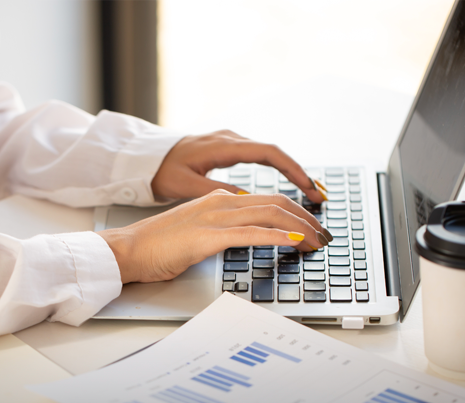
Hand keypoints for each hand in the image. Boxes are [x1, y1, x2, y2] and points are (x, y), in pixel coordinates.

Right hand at [97, 190, 330, 283]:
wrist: (128, 249)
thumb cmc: (160, 246)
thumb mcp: (199, 231)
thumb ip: (223, 230)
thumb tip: (246, 237)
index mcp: (219, 200)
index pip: (268, 201)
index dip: (295, 213)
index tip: (311, 228)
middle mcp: (221, 203)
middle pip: (276, 204)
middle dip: (306, 219)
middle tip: (324, 235)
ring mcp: (214, 217)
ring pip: (269, 214)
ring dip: (300, 228)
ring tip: (317, 241)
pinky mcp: (207, 237)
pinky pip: (249, 233)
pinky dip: (276, 236)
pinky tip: (293, 241)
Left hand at [151, 130, 325, 203]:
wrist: (146, 158)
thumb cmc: (162, 171)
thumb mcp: (185, 185)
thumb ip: (217, 192)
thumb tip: (249, 201)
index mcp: (223, 146)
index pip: (269, 154)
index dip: (293, 170)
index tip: (309, 189)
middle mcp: (232, 140)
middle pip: (277, 155)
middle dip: (300, 176)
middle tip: (319, 198)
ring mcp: (231, 143)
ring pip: (271, 156)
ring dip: (292, 174)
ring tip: (310, 194)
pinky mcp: (229, 150)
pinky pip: (261, 159)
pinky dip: (278, 172)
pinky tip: (288, 186)